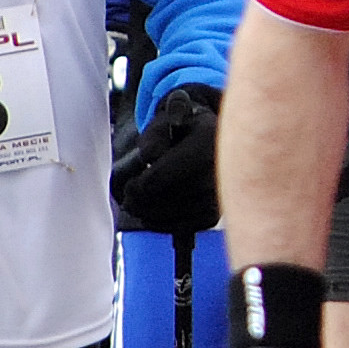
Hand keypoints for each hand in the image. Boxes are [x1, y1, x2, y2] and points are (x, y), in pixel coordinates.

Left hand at [111, 83, 223, 233]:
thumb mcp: (166, 120)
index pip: (160, 177)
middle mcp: (218, 171)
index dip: (136, 187)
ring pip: (174, 217)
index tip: (129, 186)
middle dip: (141, 203)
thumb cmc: (184, 128)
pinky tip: (154, 217)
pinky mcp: (215, 214)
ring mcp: (219, 195)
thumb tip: (152, 158)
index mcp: (205, 143)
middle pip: (166, 200)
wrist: (214, 139)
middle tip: (129, 201)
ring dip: (150, 216)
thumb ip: (154, 135)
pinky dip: (165, 225)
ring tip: (139, 208)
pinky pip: (184, 227)